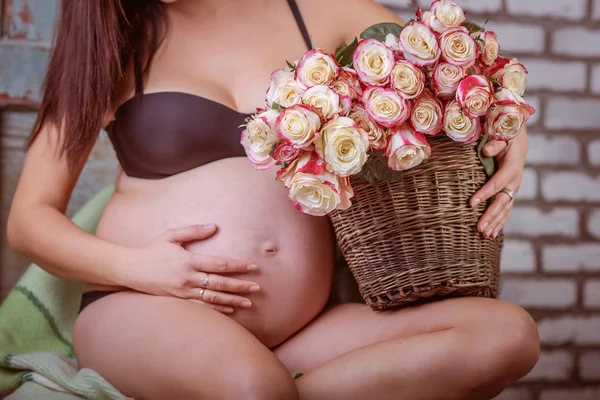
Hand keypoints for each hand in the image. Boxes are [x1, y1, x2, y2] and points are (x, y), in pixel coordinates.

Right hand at [121, 224, 259, 313]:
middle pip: (219, 284)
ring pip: (213, 299)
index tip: (252, 266)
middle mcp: (188, 278)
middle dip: (240, 286)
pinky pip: (201, 307)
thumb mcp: (171, 235)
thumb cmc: (153, 250)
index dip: (237, 266)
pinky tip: (230, 311)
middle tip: (257, 288)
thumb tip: (214, 227)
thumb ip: (194, 231)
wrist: (131, 270)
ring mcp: (183, 292)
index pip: (219, 264)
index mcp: (189, 261)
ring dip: (232, 301)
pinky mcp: (179, 301)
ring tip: (249, 303)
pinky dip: (217, 310)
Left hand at [470, 131, 526, 238]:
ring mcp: (514, 189)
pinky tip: (493, 234)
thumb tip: (486, 151)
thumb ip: (496, 143)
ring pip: (505, 209)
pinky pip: (506, 210)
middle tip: (479, 228)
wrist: (517, 140)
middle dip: (490, 215)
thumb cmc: (506, 136)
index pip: (497, 183)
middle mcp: (515, 181)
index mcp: (512, 168)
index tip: (471, 203)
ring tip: (484, 234)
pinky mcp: (511, 193)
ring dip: (495, 222)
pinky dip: (500, 222)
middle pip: (502, 201)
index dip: (485, 193)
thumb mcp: (503, 135)